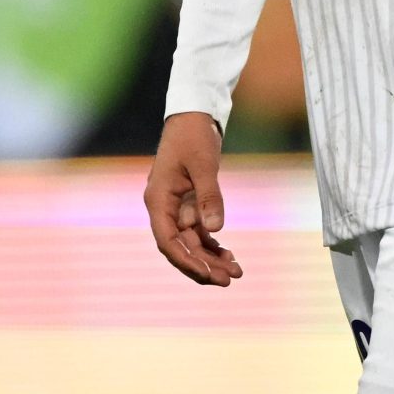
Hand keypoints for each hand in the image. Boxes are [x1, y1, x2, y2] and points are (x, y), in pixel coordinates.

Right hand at [144, 111, 243, 286]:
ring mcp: (175, 206)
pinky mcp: (188, 202)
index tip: (208, 275)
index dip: (187, 261)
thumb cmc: (194, 135)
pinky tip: (228, 253)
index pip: (168, 241)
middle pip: (181, 246)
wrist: (194, 114)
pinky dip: (212, 242)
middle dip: (204, 265)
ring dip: (211, 257)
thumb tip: (216, 229)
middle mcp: (164, 207)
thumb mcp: (204, 164)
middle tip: (230, 279)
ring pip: (191, 241)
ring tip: (235, 271)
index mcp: (158, 200)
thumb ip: (209, 196)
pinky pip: (198, 230)